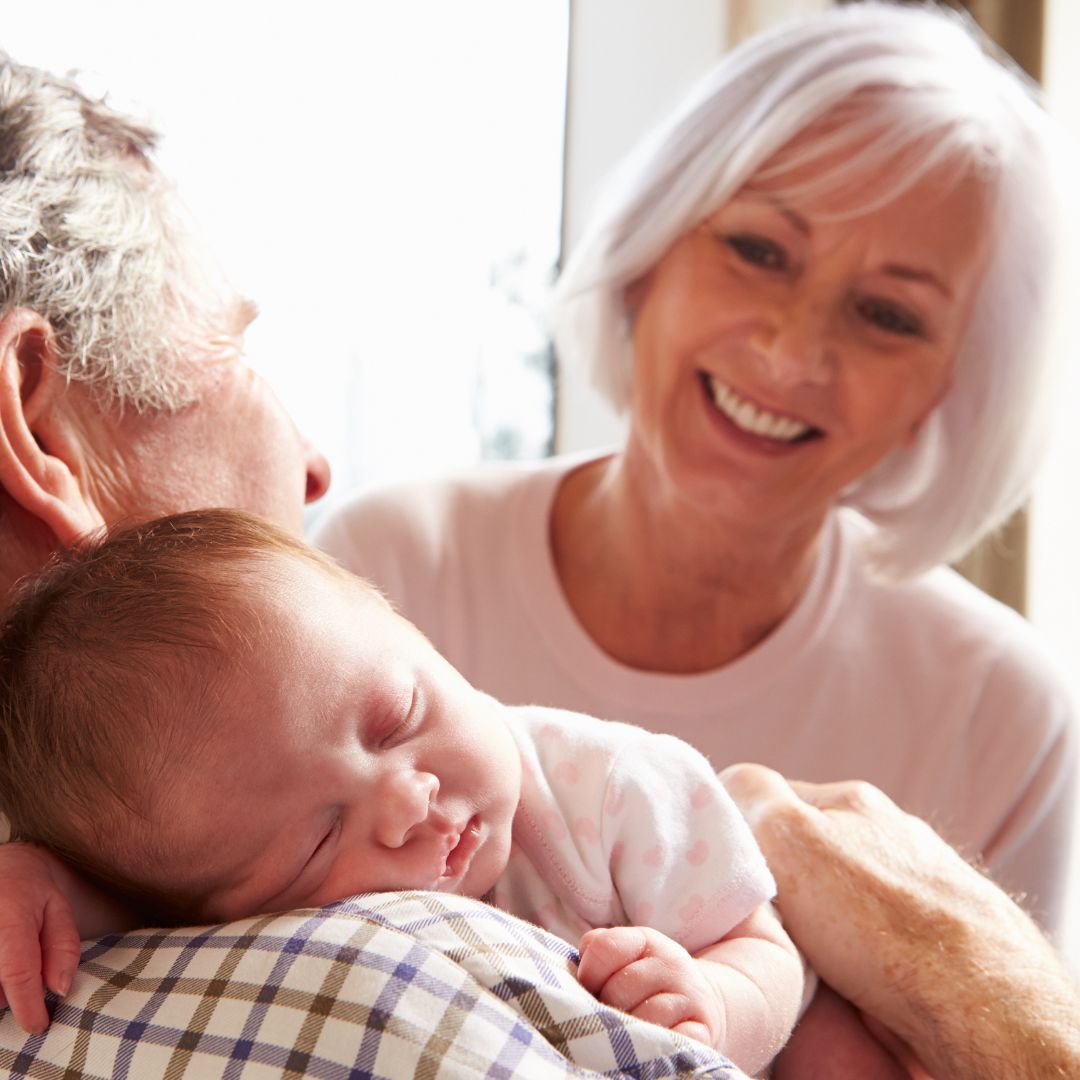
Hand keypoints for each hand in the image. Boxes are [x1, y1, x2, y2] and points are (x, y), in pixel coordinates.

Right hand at [0, 843, 80, 1033]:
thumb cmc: (30, 891)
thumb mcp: (58, 909)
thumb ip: (63, 947)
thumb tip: (60, 990)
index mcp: (10, 916)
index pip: (18, 972)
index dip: (28, 1006)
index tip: (39, 1025)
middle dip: (8, 995)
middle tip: (23, 971)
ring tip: (8, 959)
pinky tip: (0, 966)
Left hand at [576, 925, 720, 1046]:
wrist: (702, 1003)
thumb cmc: (646, 982)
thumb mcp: (623, 956)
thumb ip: (596, 951)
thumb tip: (578, 968)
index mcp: (646, 940)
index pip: (605, 947)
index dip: (588, 972)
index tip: (590, 987)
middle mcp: (671, 964)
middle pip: (618, 988)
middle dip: (605, 1007)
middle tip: (609, 1015)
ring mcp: (690, 997)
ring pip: (643, 1017)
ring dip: (629, 1031)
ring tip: (629, 1031)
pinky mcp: (702, 1030)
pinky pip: (670, 1042)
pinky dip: (656, 1046)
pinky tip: (650, 1043)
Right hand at [720, 763, 1079, 1079]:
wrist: (977, 1001)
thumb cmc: (878, 917)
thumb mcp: (788, 833)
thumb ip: (751, 794)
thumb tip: (725, 787)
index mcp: (851, 800)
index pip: (770, 798)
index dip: (739, 831)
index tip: (725, 871)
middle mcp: (888, 834)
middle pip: (806, 850)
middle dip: (779, 882)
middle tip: (759, 919)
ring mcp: (916, 885)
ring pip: (838, 897)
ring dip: (816, 922)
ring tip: (802, 957)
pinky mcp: (936, 940)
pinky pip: (871, 940)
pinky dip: (853, 956)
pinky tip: (846, 980)